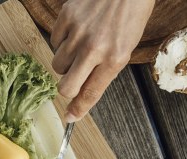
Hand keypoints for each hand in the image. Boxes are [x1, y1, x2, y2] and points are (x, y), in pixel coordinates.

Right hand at [51, 0, 154, 121]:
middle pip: (66, 86)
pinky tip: (77, 31)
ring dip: (66, 62)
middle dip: (68, 87)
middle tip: (75, 78)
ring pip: (57, 64)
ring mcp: (78, 32)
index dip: (78, 109)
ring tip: (80, 47)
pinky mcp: (66, 16)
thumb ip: (105, 72)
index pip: (90, 93)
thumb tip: (83, 94)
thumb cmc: (131, 13)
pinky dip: (62, 41)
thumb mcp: (127, 46)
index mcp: (115, 57)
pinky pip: (54, 41)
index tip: (70, 117)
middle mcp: (95, 47)